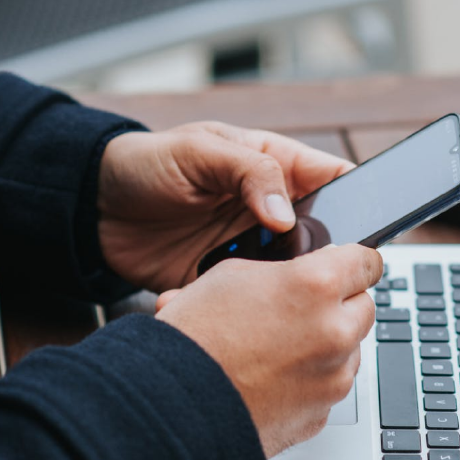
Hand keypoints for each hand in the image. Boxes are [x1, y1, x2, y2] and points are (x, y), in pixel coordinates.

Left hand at [97, 122, 352, 291]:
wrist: (92, 208)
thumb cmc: (147, 163)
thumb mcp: (201, 151)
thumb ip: (250, 173)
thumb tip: (287, 214)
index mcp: (275, 167)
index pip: (335, 179)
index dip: (361, 199)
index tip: (368, 227)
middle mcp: (270, 210)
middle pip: (322, 236)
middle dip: (326, 256)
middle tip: (316, 272)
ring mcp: (250, 247)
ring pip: (292, 274)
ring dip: (288, 286)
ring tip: (273, 292)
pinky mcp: (226, 281)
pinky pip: (252, 300)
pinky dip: (250, 308)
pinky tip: (237, 308)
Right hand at [155, 244, 381, 457]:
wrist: (171, 406)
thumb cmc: (193, 340)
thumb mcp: (231, 276)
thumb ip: (285, 271)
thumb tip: (310, 271)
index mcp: (316, 286)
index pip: (367, 262)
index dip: (355, 261)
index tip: (352, 265)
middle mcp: (334, 331)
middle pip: (364, 306)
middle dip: (341, 304)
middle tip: (303, 308)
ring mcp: (332, 377)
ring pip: (350, 349)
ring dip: (328, 344)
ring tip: (277, 347)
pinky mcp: (321, 413)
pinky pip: (329, 386)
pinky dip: (311, 380)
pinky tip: (273, 377)